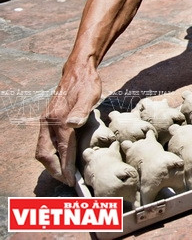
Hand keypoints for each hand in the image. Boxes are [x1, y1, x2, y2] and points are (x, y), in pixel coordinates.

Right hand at [35, 63, 101, 185]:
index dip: (66, 165)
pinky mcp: (48, 121)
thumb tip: (74, 124)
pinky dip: (52, 155)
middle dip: (55, 170)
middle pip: (45, 153)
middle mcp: (48, 122)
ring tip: (65, 174)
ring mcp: (46, 122)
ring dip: (52, 164)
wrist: (77, 71)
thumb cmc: (86, 83)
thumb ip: (82, 110)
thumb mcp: (90, 95)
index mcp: (59, 118)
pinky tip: (62, 159)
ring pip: (42, 150)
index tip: (72, 179)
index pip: (61, 148)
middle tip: (68, 181)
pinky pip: (45, 143)